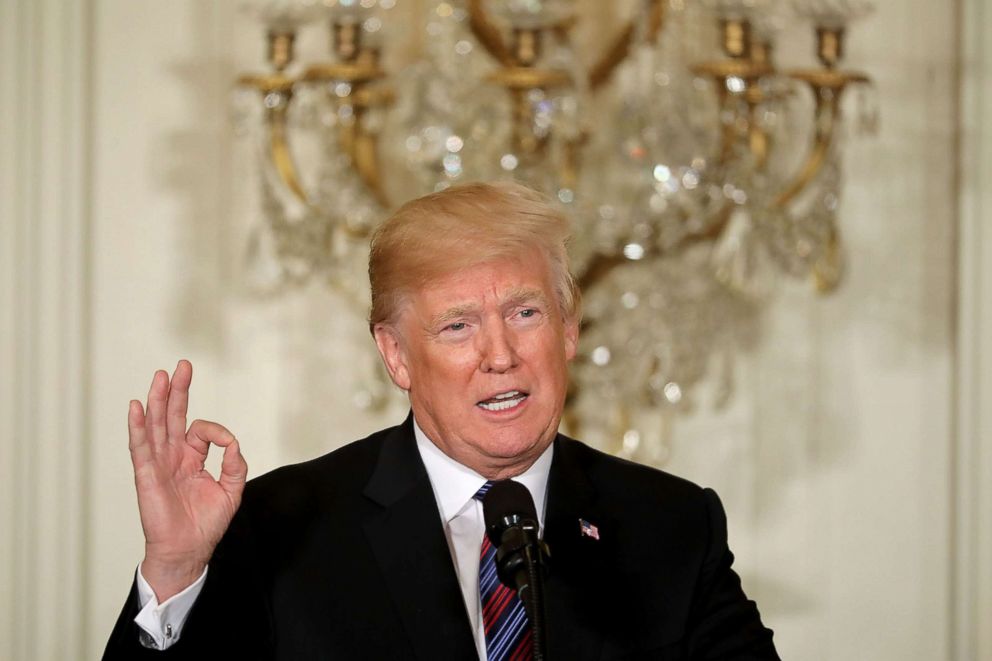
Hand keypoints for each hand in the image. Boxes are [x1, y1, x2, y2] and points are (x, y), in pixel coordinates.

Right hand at [128, 360, 247, 601]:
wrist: (188, 550)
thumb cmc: (206, 524)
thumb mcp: (231, 490)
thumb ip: (235, 465)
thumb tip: (233, 443)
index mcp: (192, 458)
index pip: (201, 430)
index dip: (216, 430)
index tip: (226, 443)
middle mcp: (173, 456)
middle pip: (173, 417)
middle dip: (178, 391)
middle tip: (182, 366)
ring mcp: (158, 464)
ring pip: (156, 425)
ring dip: (158, 400)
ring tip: (160, 376)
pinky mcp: (147, 475)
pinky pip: (140, 447)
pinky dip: (138, 426)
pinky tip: (137, 407)